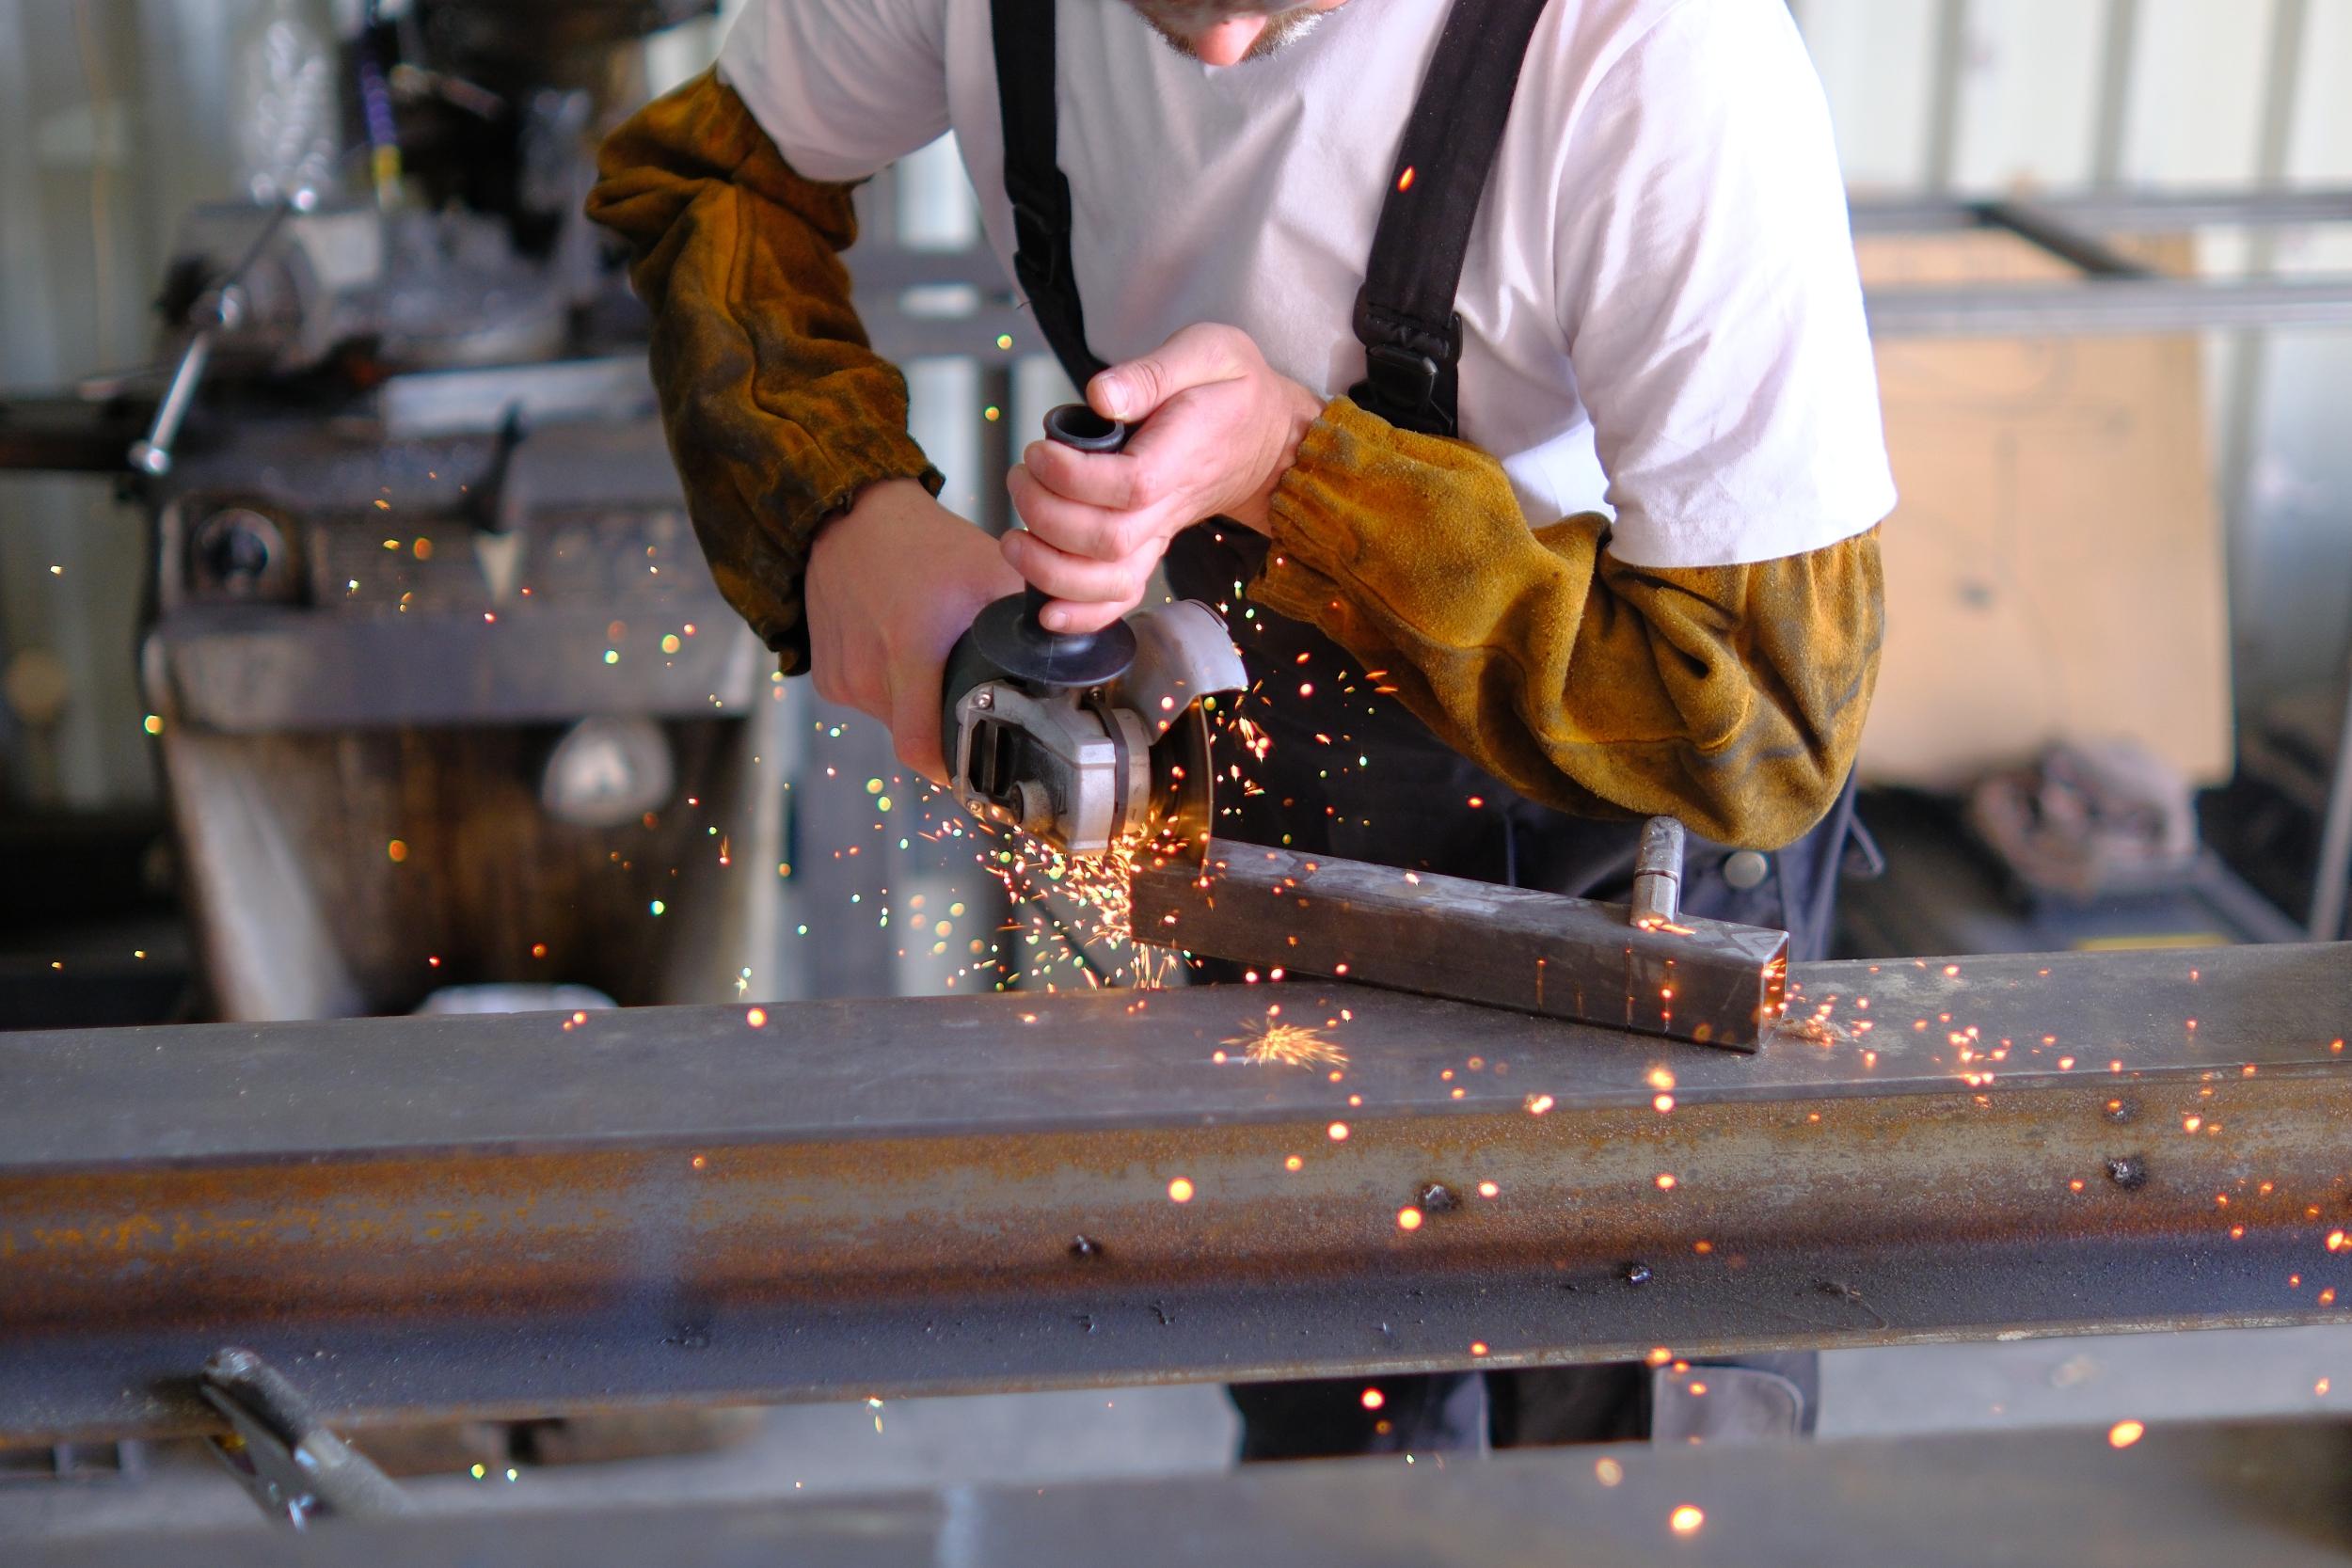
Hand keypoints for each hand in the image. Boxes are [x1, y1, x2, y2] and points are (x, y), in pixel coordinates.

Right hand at [806, 478, 1021, 782]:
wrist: (850, 518)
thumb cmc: (925, 544)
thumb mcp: (991, 573)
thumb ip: (1034, 618)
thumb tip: (1079, 657)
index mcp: (910, 650)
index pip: (923, 749)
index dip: (954, 765)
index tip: (980, 759)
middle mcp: (869, 673)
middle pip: (914, 737)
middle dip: (943, 727)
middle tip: (966, 695)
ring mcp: (842, 677)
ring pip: (891, 721)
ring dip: (916, 705)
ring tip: (931, 660)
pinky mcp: (826, 676)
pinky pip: (867, 704)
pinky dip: (889, 691)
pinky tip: (898, 652)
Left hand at [1004, 323, 1323, 633]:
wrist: (1265, 435)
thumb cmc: (1231, 390)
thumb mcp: (1206, 352)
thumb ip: (1151, 372)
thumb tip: (1101, 395)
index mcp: (1184, 453)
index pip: (1129, 485)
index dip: (1073, 476)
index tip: (1041, 450)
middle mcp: (1172, 504)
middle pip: (1110, 540)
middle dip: (1047, 516)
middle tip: (1020, 476)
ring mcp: (1161, 533)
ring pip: (1111, 580)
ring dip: (1052, 570)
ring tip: (1015, 535)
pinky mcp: (1151, 549)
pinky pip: (1122, 598)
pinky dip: (1084, 616)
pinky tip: (1046, 611)